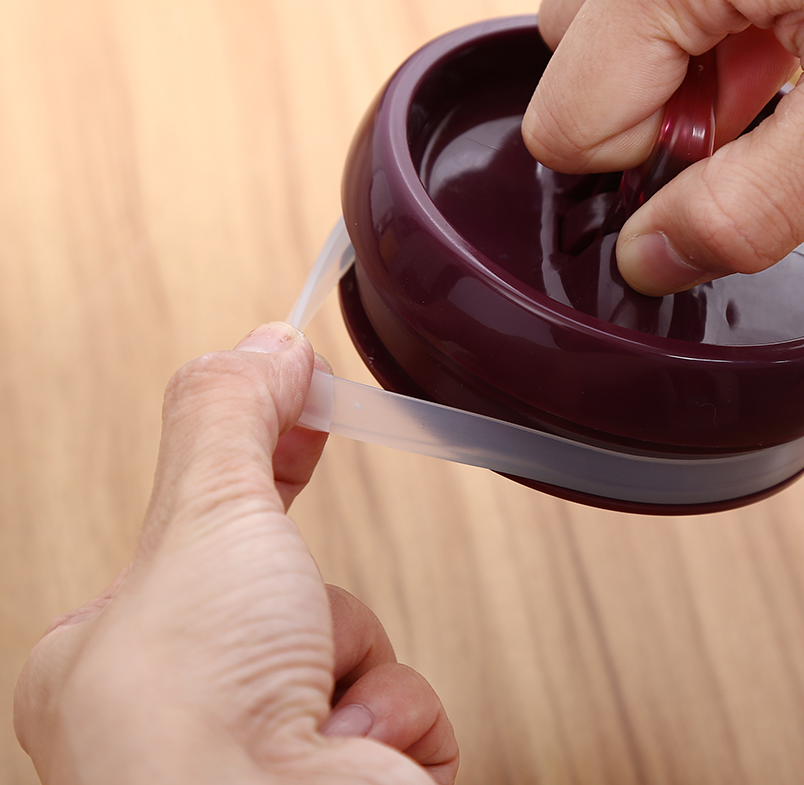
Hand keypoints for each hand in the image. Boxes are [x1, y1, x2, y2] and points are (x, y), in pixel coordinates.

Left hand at [14, 323, 458, 784]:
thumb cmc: (193, 718)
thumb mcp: (204, 517)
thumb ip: (230, 417)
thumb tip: (264, 347)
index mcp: (115, 651)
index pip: (205, 523)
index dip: (264, 458)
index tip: (305, 403)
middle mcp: (183, 712)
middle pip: (295, 587)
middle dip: (313, 604)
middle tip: (289, 621)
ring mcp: (266, 755)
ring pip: (354, 641)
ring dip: (355, 663)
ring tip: (308, 707)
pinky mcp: (345, 782)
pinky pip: (405, 704)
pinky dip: (394, 717)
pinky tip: (351, 751)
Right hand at [522, 0, 803, 293]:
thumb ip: (746, 207)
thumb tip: (648, 257)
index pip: (566, 115)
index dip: (640, 170)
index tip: (728, 166)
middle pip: (578, 52)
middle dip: (650, 111)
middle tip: (759, 119)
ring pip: (615, 2)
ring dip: (676, 61)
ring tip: (783, 66)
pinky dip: (705, 10)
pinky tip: (786, 22)